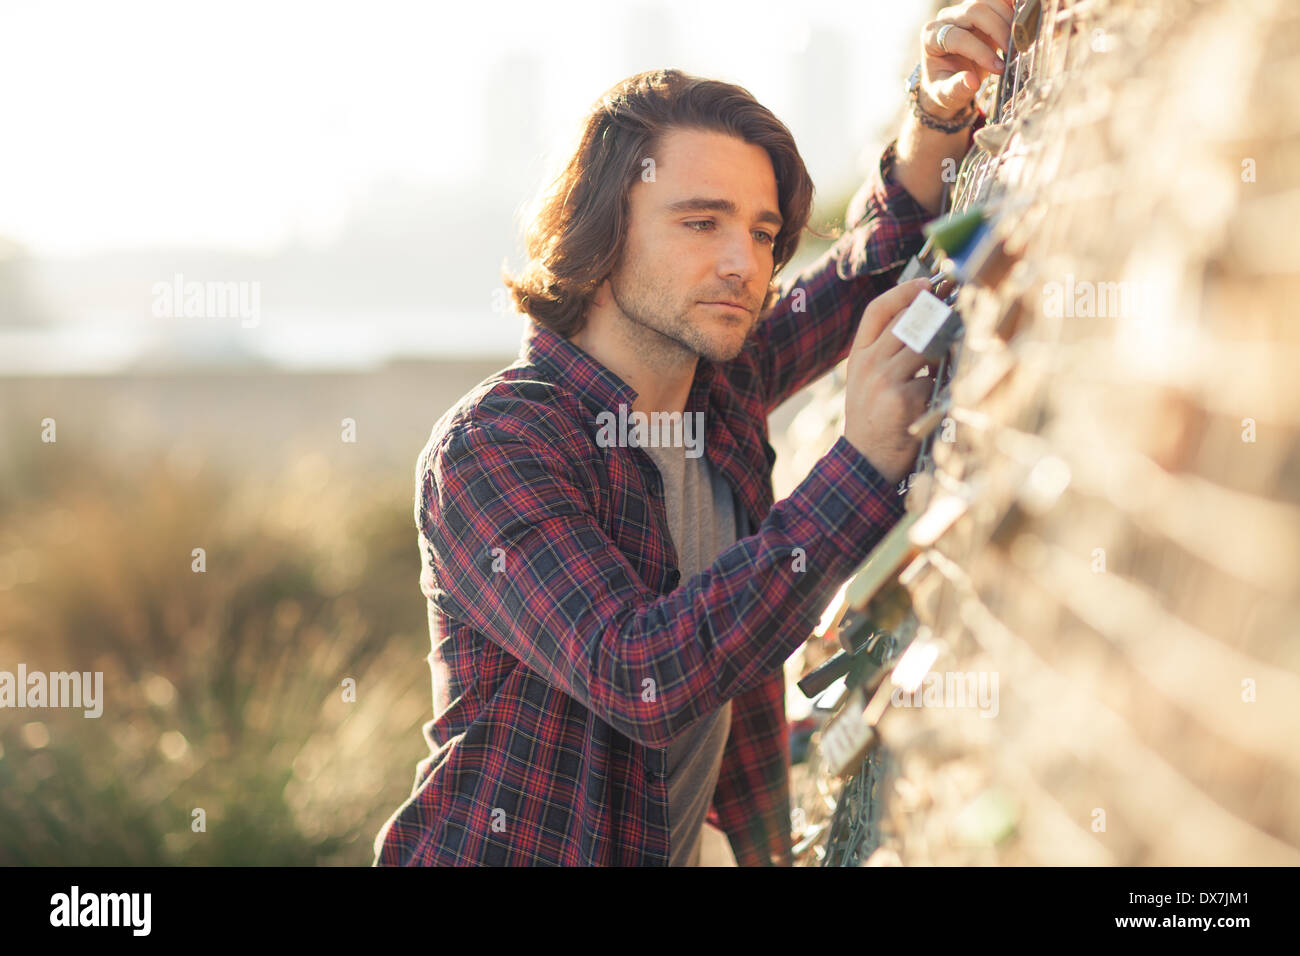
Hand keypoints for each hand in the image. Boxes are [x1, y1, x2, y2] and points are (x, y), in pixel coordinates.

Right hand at [843, 279, 935, 485]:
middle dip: (937, 313)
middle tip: (958, 308)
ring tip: (952, 355)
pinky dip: (942, 387)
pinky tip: (936, 401)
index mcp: (858, 357)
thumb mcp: (869, 383)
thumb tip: (931, 320)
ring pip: (925, 345)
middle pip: (907, 321)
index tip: (929, 283)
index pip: (878, 310)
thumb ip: (889, 353)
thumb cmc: (875, 422)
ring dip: (945, 348)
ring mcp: (884, 381)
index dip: (906, 291)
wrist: (865, 463)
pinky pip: (934, 378)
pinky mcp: (902, 399)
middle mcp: (868, 364)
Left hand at [920, 0, 1013, 118]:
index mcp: (931, 38)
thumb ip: (956, 88)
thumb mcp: (946, 94)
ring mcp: (963, 10)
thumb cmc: (945, 85)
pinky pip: (997, 1)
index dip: (980, 51)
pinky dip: (1011, 6)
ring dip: (1008, 17)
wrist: (950, 78)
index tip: (999, 68)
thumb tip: (971, 82)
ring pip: (988, 1)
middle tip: (1012, 51)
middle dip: (997, 29)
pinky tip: (1022, 19)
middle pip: (974, 11)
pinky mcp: (980, 9)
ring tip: (1019, 39)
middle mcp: (945, 19)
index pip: (958, 37)